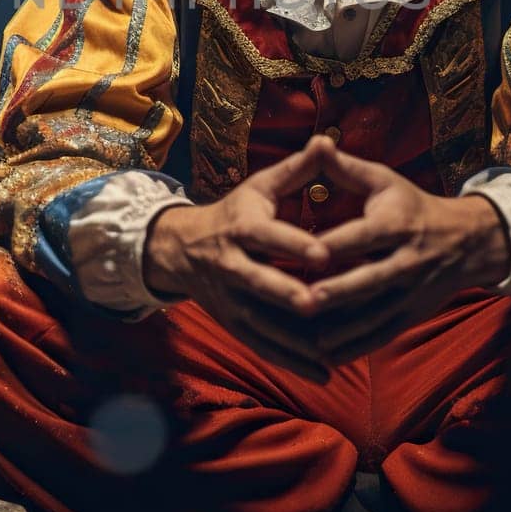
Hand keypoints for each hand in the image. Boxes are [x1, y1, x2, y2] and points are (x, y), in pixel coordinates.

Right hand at [143, 139, 335, 380]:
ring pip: (260, 321)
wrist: (181, 249)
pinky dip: (289, 360)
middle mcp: (231, 264)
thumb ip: (297, 170)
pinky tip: (322, 371)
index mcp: (242, 227)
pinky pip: (261, 345)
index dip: (294, 244)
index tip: (323, 253)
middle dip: (285, 294)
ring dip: (292, 339)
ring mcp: (229, 298)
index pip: (269, 236)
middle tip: (317, 304)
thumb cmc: (235, 212)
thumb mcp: (260, 187)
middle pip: (258, 282)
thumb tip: (327, 140)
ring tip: (329, 351)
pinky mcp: (232, 323)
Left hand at [304, 146, 509, 364]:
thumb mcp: (384, 180)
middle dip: (340, 292)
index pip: (361, 236)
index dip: (333, 245)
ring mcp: (411, 292)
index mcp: (395, 224)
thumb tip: (316, 141)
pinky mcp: (412, 314)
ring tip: (307, 339)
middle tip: (305, 302)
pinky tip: (325, 355)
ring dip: (343, 329)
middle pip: (370, 280)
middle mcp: (405, 260)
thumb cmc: (411, 206)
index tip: (303, 253)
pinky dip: (355, 347)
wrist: (467, 241)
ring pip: (376, 315)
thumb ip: (345, 168)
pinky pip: (382, 335)